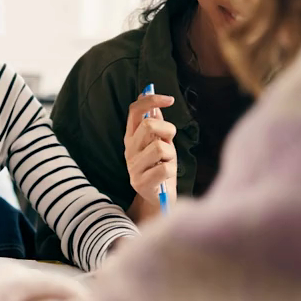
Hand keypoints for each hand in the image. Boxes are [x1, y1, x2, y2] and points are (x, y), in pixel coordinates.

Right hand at [124, 94, 177, 212]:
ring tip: (168, 163)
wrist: (158, 201)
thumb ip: (156, 125)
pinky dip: (172, 171)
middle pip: (148, 125)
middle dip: (167, 129)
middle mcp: (129, 150)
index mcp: (131, 137)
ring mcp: (132, 167)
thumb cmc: (161, 169)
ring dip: (171, 154)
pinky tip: (166, 177)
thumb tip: (154, 102)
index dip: (151, 100)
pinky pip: (165, 168)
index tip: (170, 99)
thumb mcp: (160, 144)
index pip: (135, 110)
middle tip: (170, 141)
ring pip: (160, 147)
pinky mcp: (140, 183)